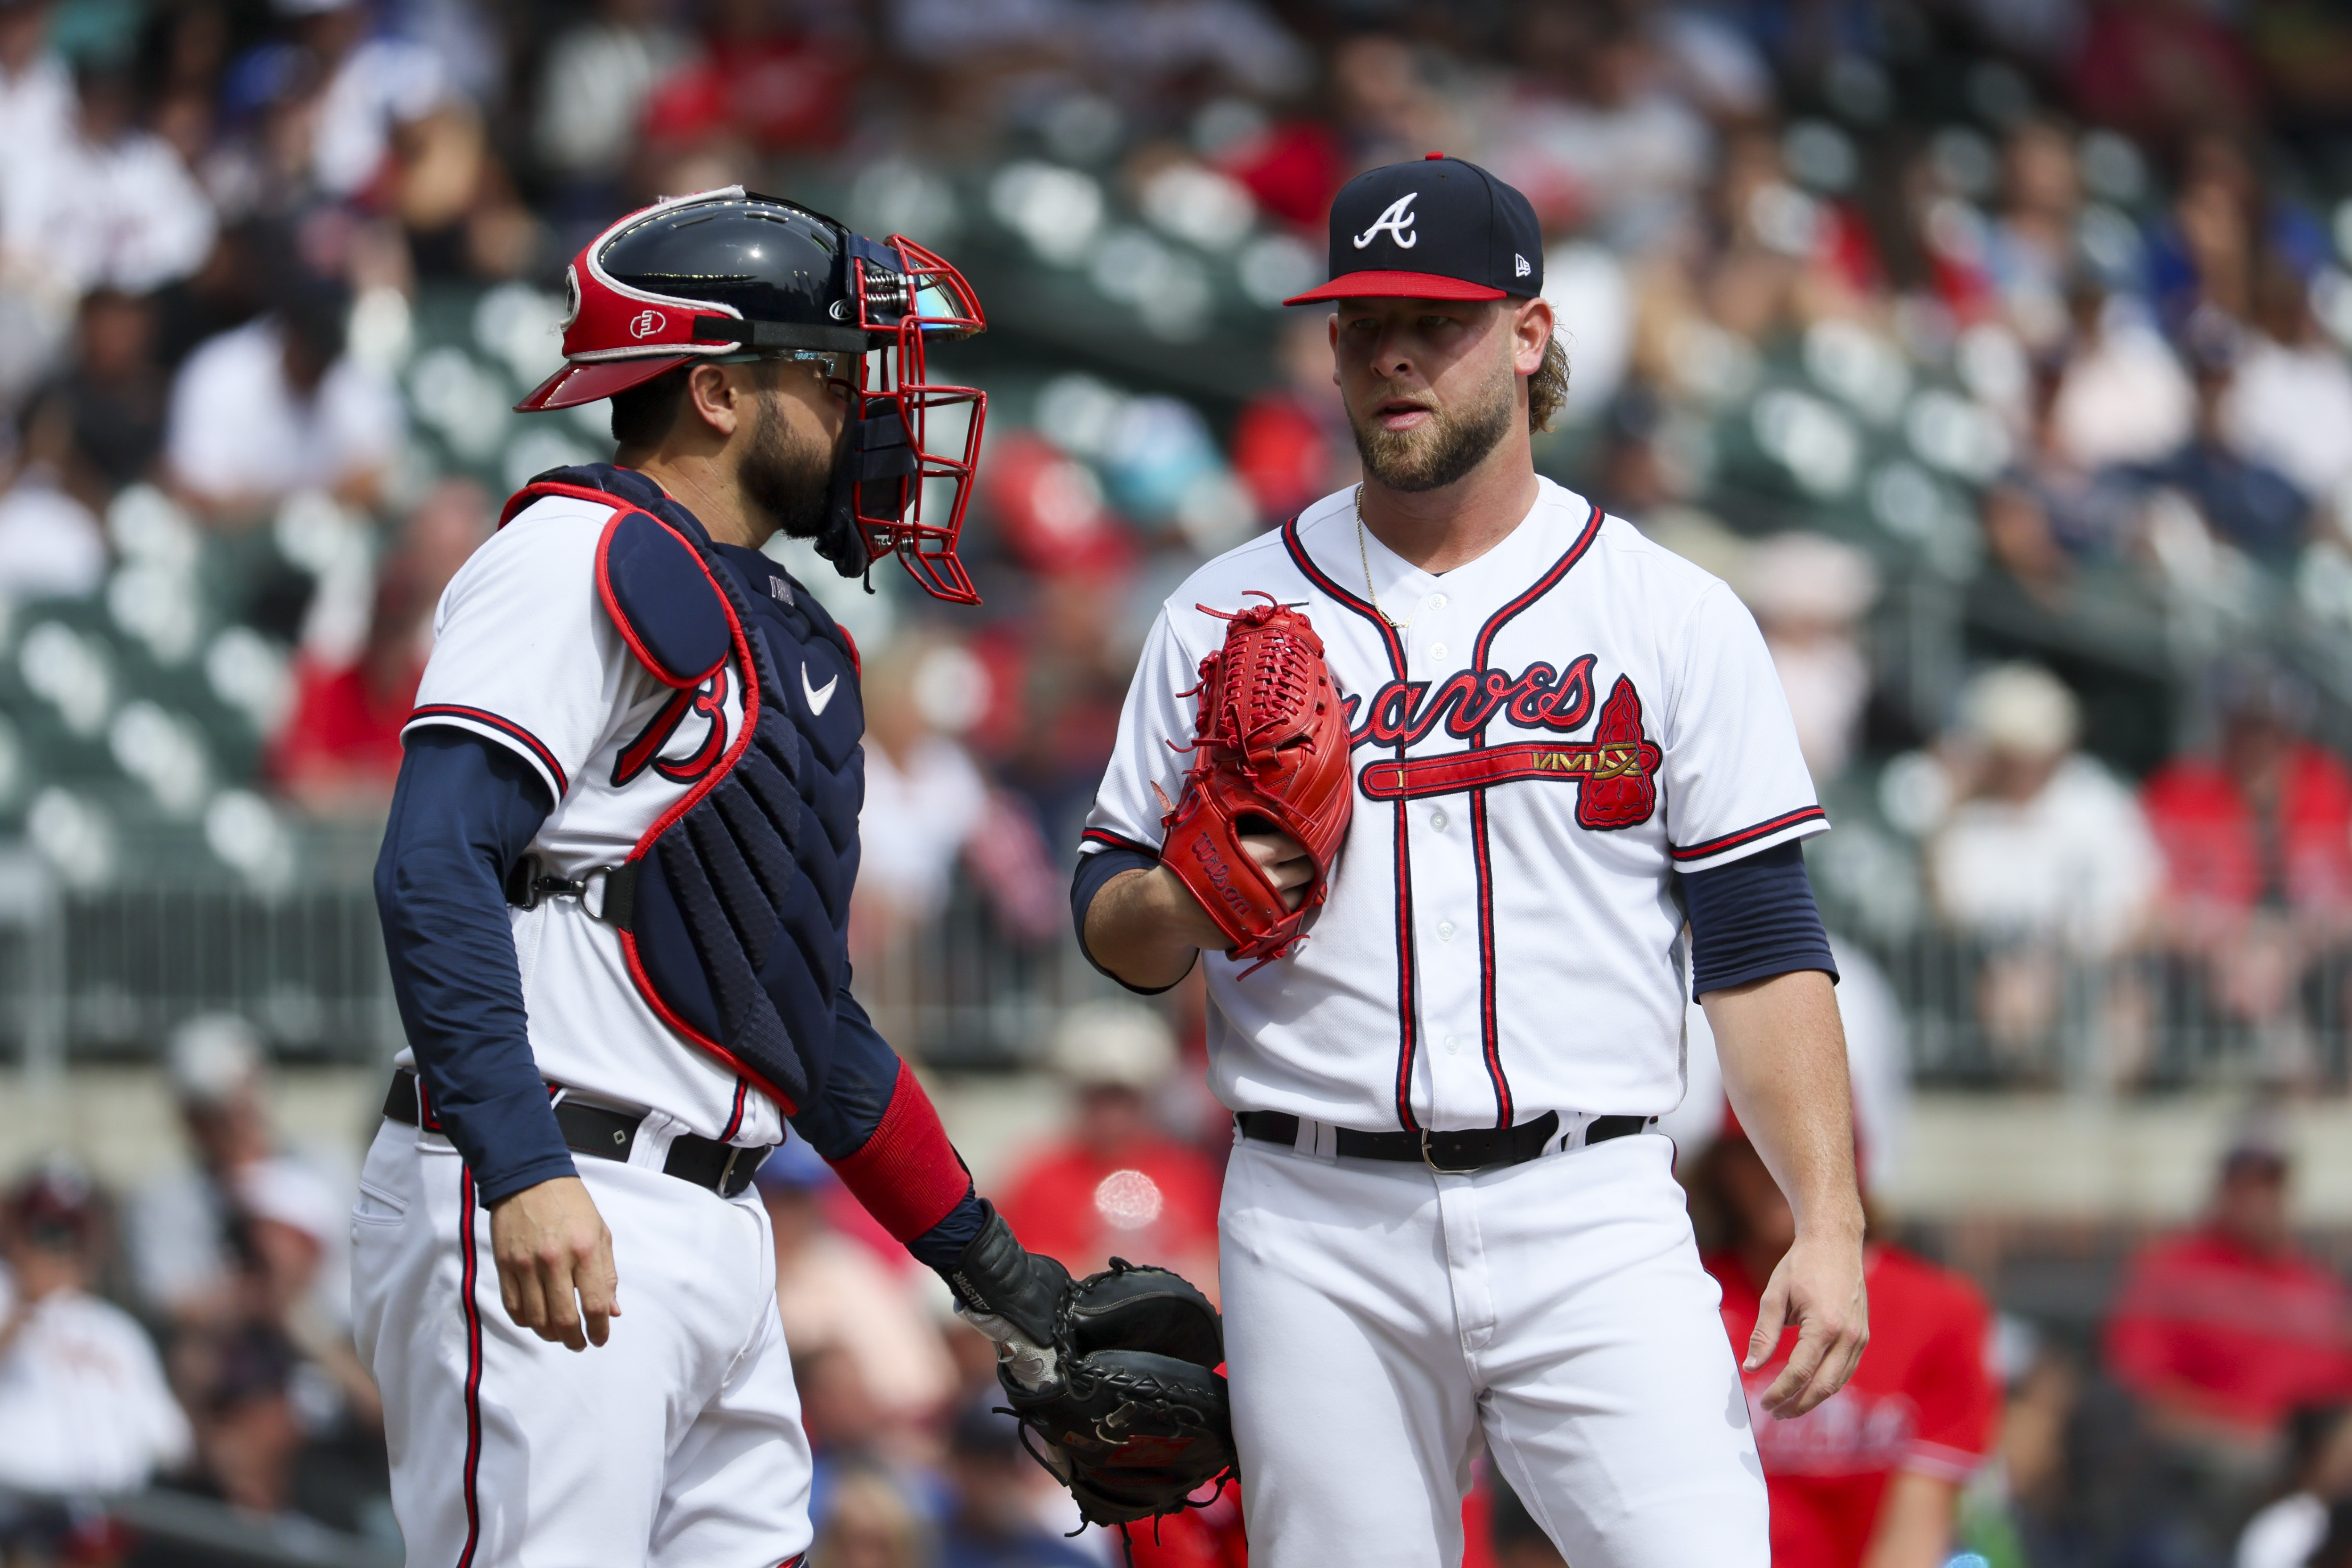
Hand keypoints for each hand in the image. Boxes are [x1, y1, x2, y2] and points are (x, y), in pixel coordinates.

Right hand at [489, 1176, 619, 1350]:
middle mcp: (554, 1261)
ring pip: (536, 1320)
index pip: (595, 1305)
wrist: (529, 1178)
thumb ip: (607, 1274)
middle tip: (579, 1344)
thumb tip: (612, 1312)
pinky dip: (526, 1322)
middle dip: (574, 1340)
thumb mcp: (600, 1233)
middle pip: (563, 1320)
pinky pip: (513, 1307)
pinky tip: (536, 1321)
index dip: (600, 1330)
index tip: (600, 1338)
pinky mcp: (504, 1265)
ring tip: (559, 1334)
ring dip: (550, 1335)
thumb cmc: (572, 1205)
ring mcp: (525, 1265)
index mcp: (584, 1250)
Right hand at [1152, 831, 1311, 946]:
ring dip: (1300, 889)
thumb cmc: (1186, 863)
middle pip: (1303, 871)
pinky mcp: (1259, 931)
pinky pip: (1284, 921)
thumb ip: (1233, 817)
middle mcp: (1266, 881)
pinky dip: (1286, 911)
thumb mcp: (1206, 830)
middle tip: (1308, 859)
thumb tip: (1253, 795)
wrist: (1166, 907)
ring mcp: (1264, 909)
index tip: (1308, 838)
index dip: (1306, 841)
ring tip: (1295, 881)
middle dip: (1308, 864)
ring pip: (1298, 898)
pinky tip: (1280, 903)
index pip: (1297, 844)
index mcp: (1257, 853)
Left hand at [1744, 1223, 1866, 1417]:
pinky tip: (1808, 1388)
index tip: (1763, 1402)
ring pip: (1838, 1382)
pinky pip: (1846, 1370)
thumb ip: (1763, 1334)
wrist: (1835, 1242)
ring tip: (1788, 1406)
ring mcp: (1859, 1337)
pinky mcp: (1863, 1335)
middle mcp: (1848, 1336)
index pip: (1800, 1372)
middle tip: (1775, 1413)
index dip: (1780, 1392)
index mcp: (1824, 1326)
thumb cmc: (1801, 1265)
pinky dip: (1827, 1384)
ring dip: (1813, 1399)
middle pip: (1823, 1387)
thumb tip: (1751, 1367)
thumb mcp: (1774, 1295)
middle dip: (1798, 1406)